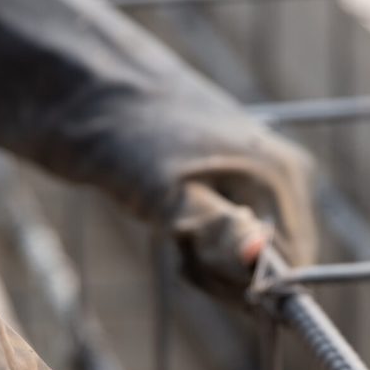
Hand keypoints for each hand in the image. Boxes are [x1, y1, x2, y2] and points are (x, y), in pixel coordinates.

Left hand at [0, 0, 316, 290]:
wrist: (76, 83)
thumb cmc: (120, 136)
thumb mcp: (168, 193)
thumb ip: (217, 232)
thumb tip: (260, 261)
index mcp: (282, 175)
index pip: (293, 266)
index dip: (248, 285)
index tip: (196, 269)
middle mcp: (277, 174)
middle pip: (271, 262)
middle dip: (226, 273)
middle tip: (177, 248)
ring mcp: (250, 174)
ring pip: (243, 253)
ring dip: (207, 262)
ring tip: (167, 226)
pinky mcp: (221, 176)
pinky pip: (222, 236)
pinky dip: (195, 244)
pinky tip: (166, 218)